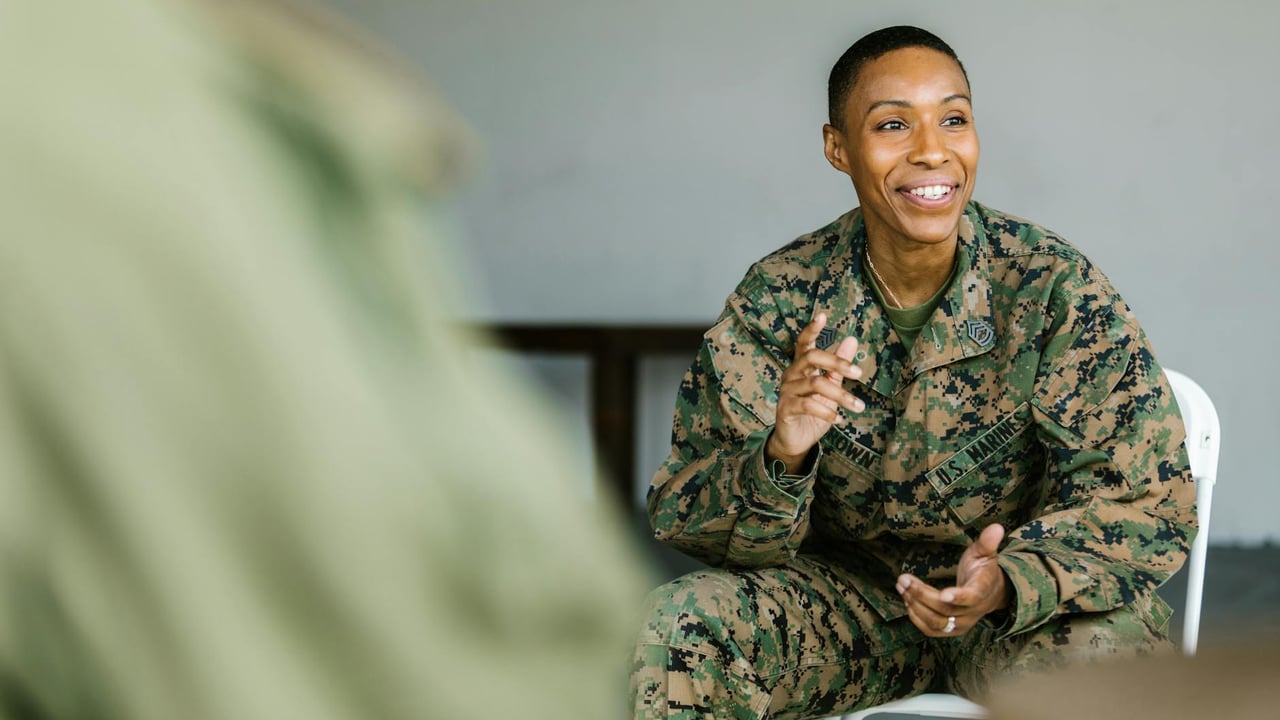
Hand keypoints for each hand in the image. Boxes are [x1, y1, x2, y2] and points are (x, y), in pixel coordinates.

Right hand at [765, 312, 864, 473]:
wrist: (797, 440)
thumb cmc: (814, 411)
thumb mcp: (830, 388)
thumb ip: (838, 367)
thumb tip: (851, 340)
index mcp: (801, 367)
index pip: (804, 343)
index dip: (811, 329)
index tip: (822, 315)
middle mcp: (791, 375)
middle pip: (811, 357)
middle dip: (836, 363)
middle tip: (859, 373)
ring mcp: (786, 391)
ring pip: (815, 384)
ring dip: (841, 395)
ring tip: (858, 406)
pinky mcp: (785, 409)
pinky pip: (808, 405)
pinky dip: (827, 412)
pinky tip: (839, 419)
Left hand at [896, 524, 1010, 636]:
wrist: (991, 594)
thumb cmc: (983, 571)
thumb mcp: (985, 554)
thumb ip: (987, 542)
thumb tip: (996, 527)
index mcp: (981, 591)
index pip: (971, 597)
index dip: (958, 597)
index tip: (944, 594)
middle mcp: (973, 612)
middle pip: (944, 609)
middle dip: (921, 594)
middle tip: (903, 579)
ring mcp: (962, 624)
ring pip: (936, 621)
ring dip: (915, 605)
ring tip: (901, 586)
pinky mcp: (951, 630)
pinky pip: (932, 630)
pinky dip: (917, 617)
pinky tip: (907, 601)